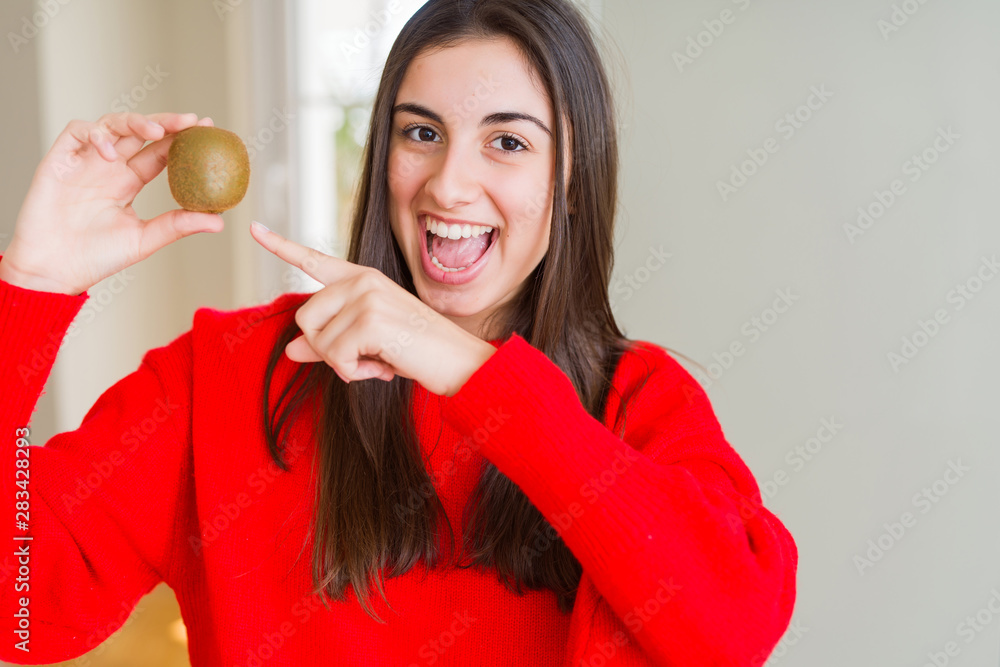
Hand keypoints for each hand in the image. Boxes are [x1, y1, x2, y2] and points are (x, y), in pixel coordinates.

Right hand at [0, 112, 223, 294]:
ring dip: (135, 121)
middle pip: (139, 132)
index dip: (181, 139)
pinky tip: (111, 152)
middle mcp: (109, 167)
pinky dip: (96, 135)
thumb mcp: (143, 240)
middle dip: (165, 122)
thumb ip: (177, 225)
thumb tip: (220, 222)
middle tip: (190, 120)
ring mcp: (85, 161)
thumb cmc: (96, 258)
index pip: (159, 152)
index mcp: (129, 182)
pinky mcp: (60, 160)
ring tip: (157, 130)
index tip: (207, 130)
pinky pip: (78, 131)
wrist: (53, 270)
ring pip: (112, 125)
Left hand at [249, 221, 496, 396]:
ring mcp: (366, 297)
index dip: (282, 247)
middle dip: (325, 348)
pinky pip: (335, 356)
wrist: (460, 362)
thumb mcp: (367, 346)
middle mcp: (362, 281)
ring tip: (378, 361)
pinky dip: (353, 372)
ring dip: (343, 364)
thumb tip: (289, 351)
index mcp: (362, 279)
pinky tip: (384, 368)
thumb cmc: (417, 353)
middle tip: (362, 358)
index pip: (315, 261)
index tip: (255, 230)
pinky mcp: (370, 320)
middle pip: (304, 316)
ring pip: (318, 340)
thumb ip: (328, 344)